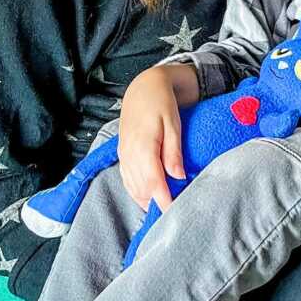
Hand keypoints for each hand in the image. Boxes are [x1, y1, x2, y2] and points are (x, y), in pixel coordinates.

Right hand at [119, 64, 196, 210]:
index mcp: (143, 147)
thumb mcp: (174, 124)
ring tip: (163, 208)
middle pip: (142, 189)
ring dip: (146, 200)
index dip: (164, 201)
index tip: (174, 213)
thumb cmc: (162, 104)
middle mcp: (129, 154)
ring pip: (133, 187)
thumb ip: (173, 152)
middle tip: (174, 213)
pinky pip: (127, 179)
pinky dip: (137, 191)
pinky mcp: (122, 154)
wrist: (143, 88)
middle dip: (157, 204)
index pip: (153, 183)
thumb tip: (178, 177)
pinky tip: (148, 197)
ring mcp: (124, 155)